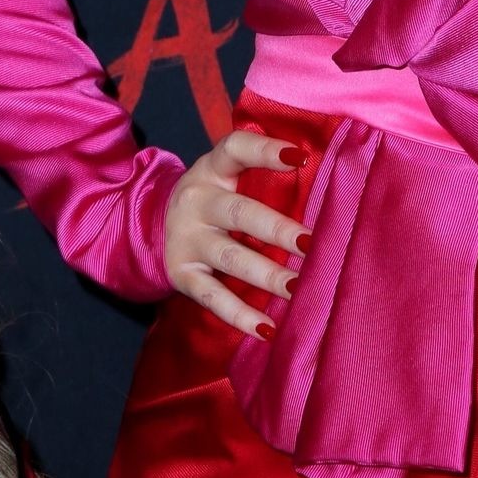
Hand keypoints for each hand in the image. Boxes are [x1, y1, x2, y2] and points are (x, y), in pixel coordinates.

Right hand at [162, 128, 310, 339]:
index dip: (266, 150)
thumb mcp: (227, 173)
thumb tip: (323, 178)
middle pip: (239, 213)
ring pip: (230, 258)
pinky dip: (240, 315)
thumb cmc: (215, 195)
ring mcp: (186, 239)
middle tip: (310, 244)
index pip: (236, 148)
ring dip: (266, 275)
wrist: (154, 223)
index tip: (302, 157)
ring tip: (297, 287)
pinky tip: (267, 329)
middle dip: (277, 229)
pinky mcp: (182, 274)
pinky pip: (213, 297)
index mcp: (212, 168)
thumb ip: (261, 172)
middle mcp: (197, 200)